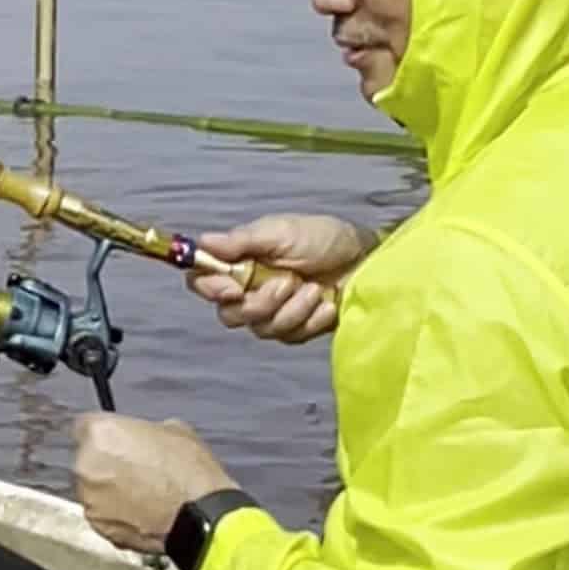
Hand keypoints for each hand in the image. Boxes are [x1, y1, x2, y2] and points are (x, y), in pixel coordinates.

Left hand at [72, 414, 234, 552]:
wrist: (201, 517)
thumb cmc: (189, 474)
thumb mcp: (172, 430)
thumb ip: (143, 431)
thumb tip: (142, 439)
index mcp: (101, 434)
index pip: (85, 426)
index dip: (104, 435)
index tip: (115, 442)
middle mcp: (86, 465)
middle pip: (87, 459)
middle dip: (106, 463)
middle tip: (135, 470)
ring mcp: (90, 499)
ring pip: (93, 489)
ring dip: (109, 491)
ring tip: (141, 494)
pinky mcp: (99, 526)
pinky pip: (102, 515)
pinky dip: (116, 514)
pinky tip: (141, 512)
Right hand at [186, 213, 376, 344]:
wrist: (365, 259)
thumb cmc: (322, 238)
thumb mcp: (280, 232)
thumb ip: (241, 241)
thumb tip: (203, 242)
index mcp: (240, 263)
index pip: (202, 282)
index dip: (210, 289)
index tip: (233, 288)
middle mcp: (249, 290)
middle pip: (230, 315)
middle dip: (260, 304)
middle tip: (288, 282)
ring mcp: (273, 313)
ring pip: (262, 329)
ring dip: (292, 310)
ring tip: (315, 289)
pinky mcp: (296, 329)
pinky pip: (290, 337)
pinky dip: (311, 320)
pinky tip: (327, 304)